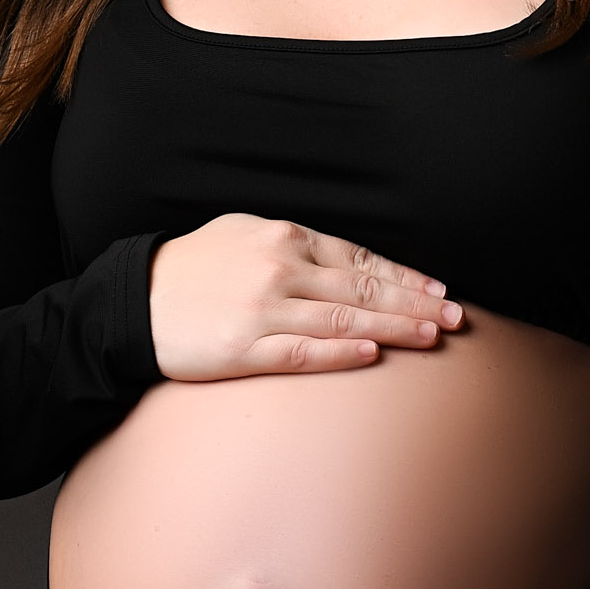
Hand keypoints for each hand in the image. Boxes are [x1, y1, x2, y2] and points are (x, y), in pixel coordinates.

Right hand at [149, 214, 462, 381]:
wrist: (134, 303)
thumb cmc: (192, 270)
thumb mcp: (244, 236)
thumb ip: (293, 244)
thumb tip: (345, 259)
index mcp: (284, 237)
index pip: (361, 257)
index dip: (406, 276)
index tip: (440, 290)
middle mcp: (280, 268)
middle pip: (363, 286)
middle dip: (415, 303)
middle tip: (456, 318)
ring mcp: (263, 309)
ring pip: (344, 317)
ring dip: (394, 326)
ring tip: (433, 336)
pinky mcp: (244, 348)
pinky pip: (303, 350)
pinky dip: (340, 350)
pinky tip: (373, 352)